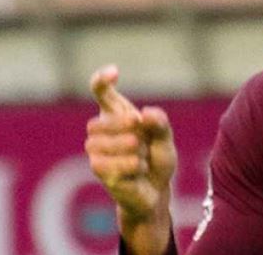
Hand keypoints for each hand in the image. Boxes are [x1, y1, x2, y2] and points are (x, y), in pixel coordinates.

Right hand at [85, 65, 176, 252]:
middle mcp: (102, 131)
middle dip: (124, 128)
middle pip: (98, 122)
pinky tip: (139, 168)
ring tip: (142, 157)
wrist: (156, 190)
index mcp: (117, 115)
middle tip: (142, 139)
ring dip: (132, 150)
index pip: (101, 92)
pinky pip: (111, 164)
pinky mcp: (100, 170)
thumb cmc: (156, 159)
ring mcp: (96, 151)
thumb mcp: (165, 139)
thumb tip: (144, 114)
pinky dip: (132, 165)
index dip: (102, 80)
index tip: (114, 72)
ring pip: (105, 144)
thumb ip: (159, 124)